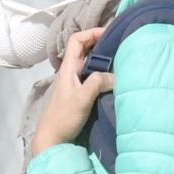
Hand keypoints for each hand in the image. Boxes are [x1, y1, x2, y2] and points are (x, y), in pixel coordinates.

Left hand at [32, 28, 114, 155]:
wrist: (51, 140)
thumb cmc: (63, 118)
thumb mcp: (81, 100)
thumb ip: (96, 84)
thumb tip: (114, 75)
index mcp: (68, 69)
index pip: (76, 41)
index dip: (91, 33)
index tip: (109, 34)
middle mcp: (71, 73)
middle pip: (85, 50)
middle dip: (101, 44)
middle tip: (120, 45)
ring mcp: (75, 84)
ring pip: (90, 64)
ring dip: (103, 60)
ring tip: (121, 60)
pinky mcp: (80, 94)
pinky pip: (93, 77)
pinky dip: (103, 74)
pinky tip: (114, 80)